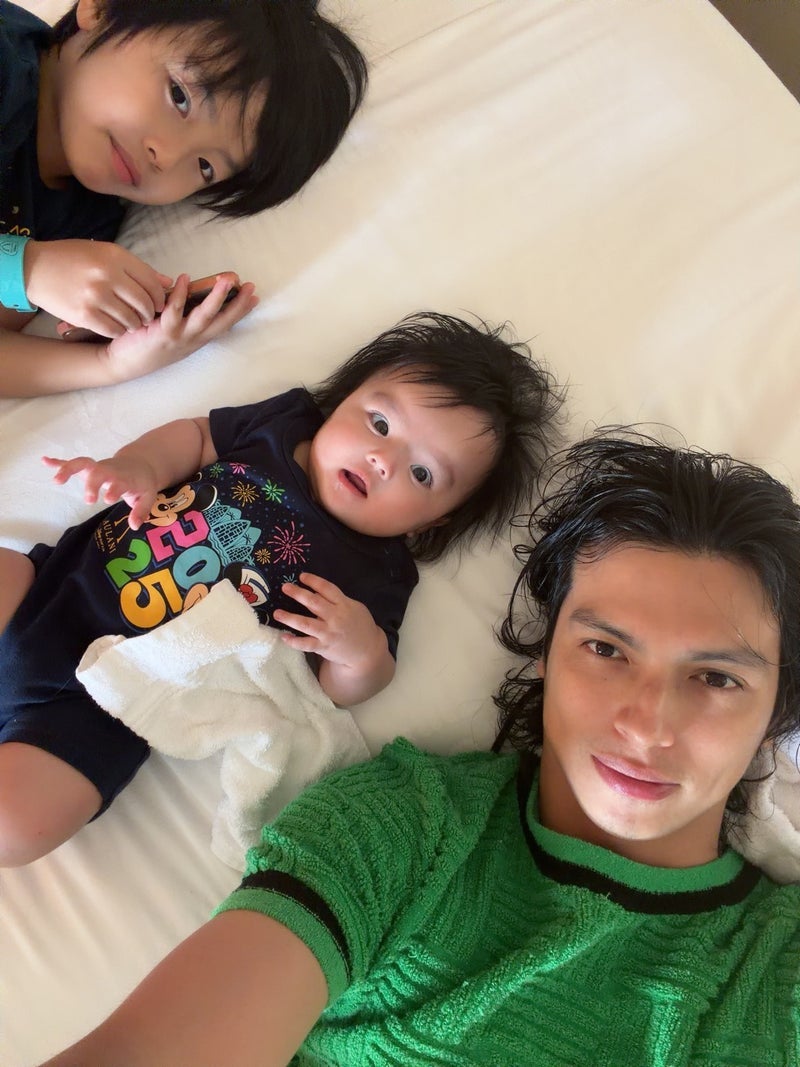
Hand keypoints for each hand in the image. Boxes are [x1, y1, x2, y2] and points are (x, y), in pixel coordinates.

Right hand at [23, 238, 172, 335]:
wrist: (34, 268)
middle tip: (147, 317)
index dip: (159, 297)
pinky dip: (119, 331)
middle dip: (149, 313)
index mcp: (114, 257)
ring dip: (135, 324)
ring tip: (132, 322)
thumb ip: (136, 268)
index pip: (151, 282)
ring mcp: (95, 296)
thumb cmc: (72, 258)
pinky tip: (118, 327)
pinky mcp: (84, 315)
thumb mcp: (104, 253)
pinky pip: (113, 330)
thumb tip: (167, 283)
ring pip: (131, 319)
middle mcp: (106, 276)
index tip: (158, 304)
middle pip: (143, 303)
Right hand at [43, 454, 159, 529]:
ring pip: (82, 463)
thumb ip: (141, 511)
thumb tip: (134, 526)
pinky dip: (58, 462)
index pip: (118, 482)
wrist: (140, 464)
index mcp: (124, 478)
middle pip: (98, 472)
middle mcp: (109, 470)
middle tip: (88, 500)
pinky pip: (72, 463)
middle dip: (91, 484)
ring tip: (56, 481)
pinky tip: (44, 461)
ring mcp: (97, 467)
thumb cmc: (142, 483)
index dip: (113, 489)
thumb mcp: (148, 497)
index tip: (108, 499)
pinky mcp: (89, 468)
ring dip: (68, 469)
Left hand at [96, 273, 257, 383]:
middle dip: (238, 305)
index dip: (240, 311)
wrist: (124, 364)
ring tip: (226, 280)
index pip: (224, 324)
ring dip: (216, 298)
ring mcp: (179, 337)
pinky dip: (180, 295)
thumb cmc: (146, 343)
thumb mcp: (171, 331)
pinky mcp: (162, 334)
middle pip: (221, 321)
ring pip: (203, 317)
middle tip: (249, 287)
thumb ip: (182, 313)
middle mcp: (193, 340)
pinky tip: (185, 278)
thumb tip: (189, 289)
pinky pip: (174, 312)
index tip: (255, 297)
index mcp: (197, 338)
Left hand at [273, 573, 386, 669]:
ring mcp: (328, 633)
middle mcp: (335, 618)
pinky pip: (306, 644)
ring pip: (306, 624)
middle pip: (314, 603)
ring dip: (290, 618)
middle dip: (298, 594)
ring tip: (277, 613)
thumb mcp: (353, 608)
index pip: (327, 588)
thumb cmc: (360, 625)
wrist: (367, 651)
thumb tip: (315, 592)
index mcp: (344, 604)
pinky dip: (294, 641)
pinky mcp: (324, 647)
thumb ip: (336, 599)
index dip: (314, 581)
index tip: (301, 576)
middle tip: (285, 587)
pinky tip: (284, 636)